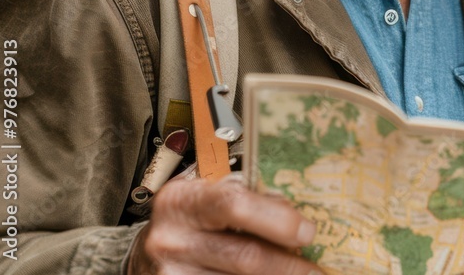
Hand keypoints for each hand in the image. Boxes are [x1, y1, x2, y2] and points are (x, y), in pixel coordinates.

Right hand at [128, 174, 322, 274]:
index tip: (308, 233)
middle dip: (289, 267)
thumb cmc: (191, 220)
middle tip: (317, 272)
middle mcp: (172, 238)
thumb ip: (247, 200)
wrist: (146, 256)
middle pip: (244, 257)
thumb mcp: (208, 197)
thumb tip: (300, 217)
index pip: (233, 204)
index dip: (277, 220)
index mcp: (183, 199)